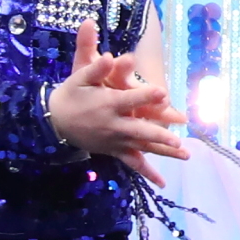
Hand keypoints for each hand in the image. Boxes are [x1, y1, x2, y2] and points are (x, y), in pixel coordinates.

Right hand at [48, 25, 184, 177]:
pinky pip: (132, 163)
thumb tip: (109, 55)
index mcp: (107, 104)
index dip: (145, 96)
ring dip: (164, 152)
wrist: (55, 121)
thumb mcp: (78, 77)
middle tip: (176, 139)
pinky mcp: (114, 151)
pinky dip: (147, 173)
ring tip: (185, 154)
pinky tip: (162, 184)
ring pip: (142, 147)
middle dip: (158, 134)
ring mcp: (115, 140)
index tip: (163, 94)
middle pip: (139, 130)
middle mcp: (113, 125)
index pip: (129, 99)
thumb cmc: (72, 94)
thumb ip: (95, 68)